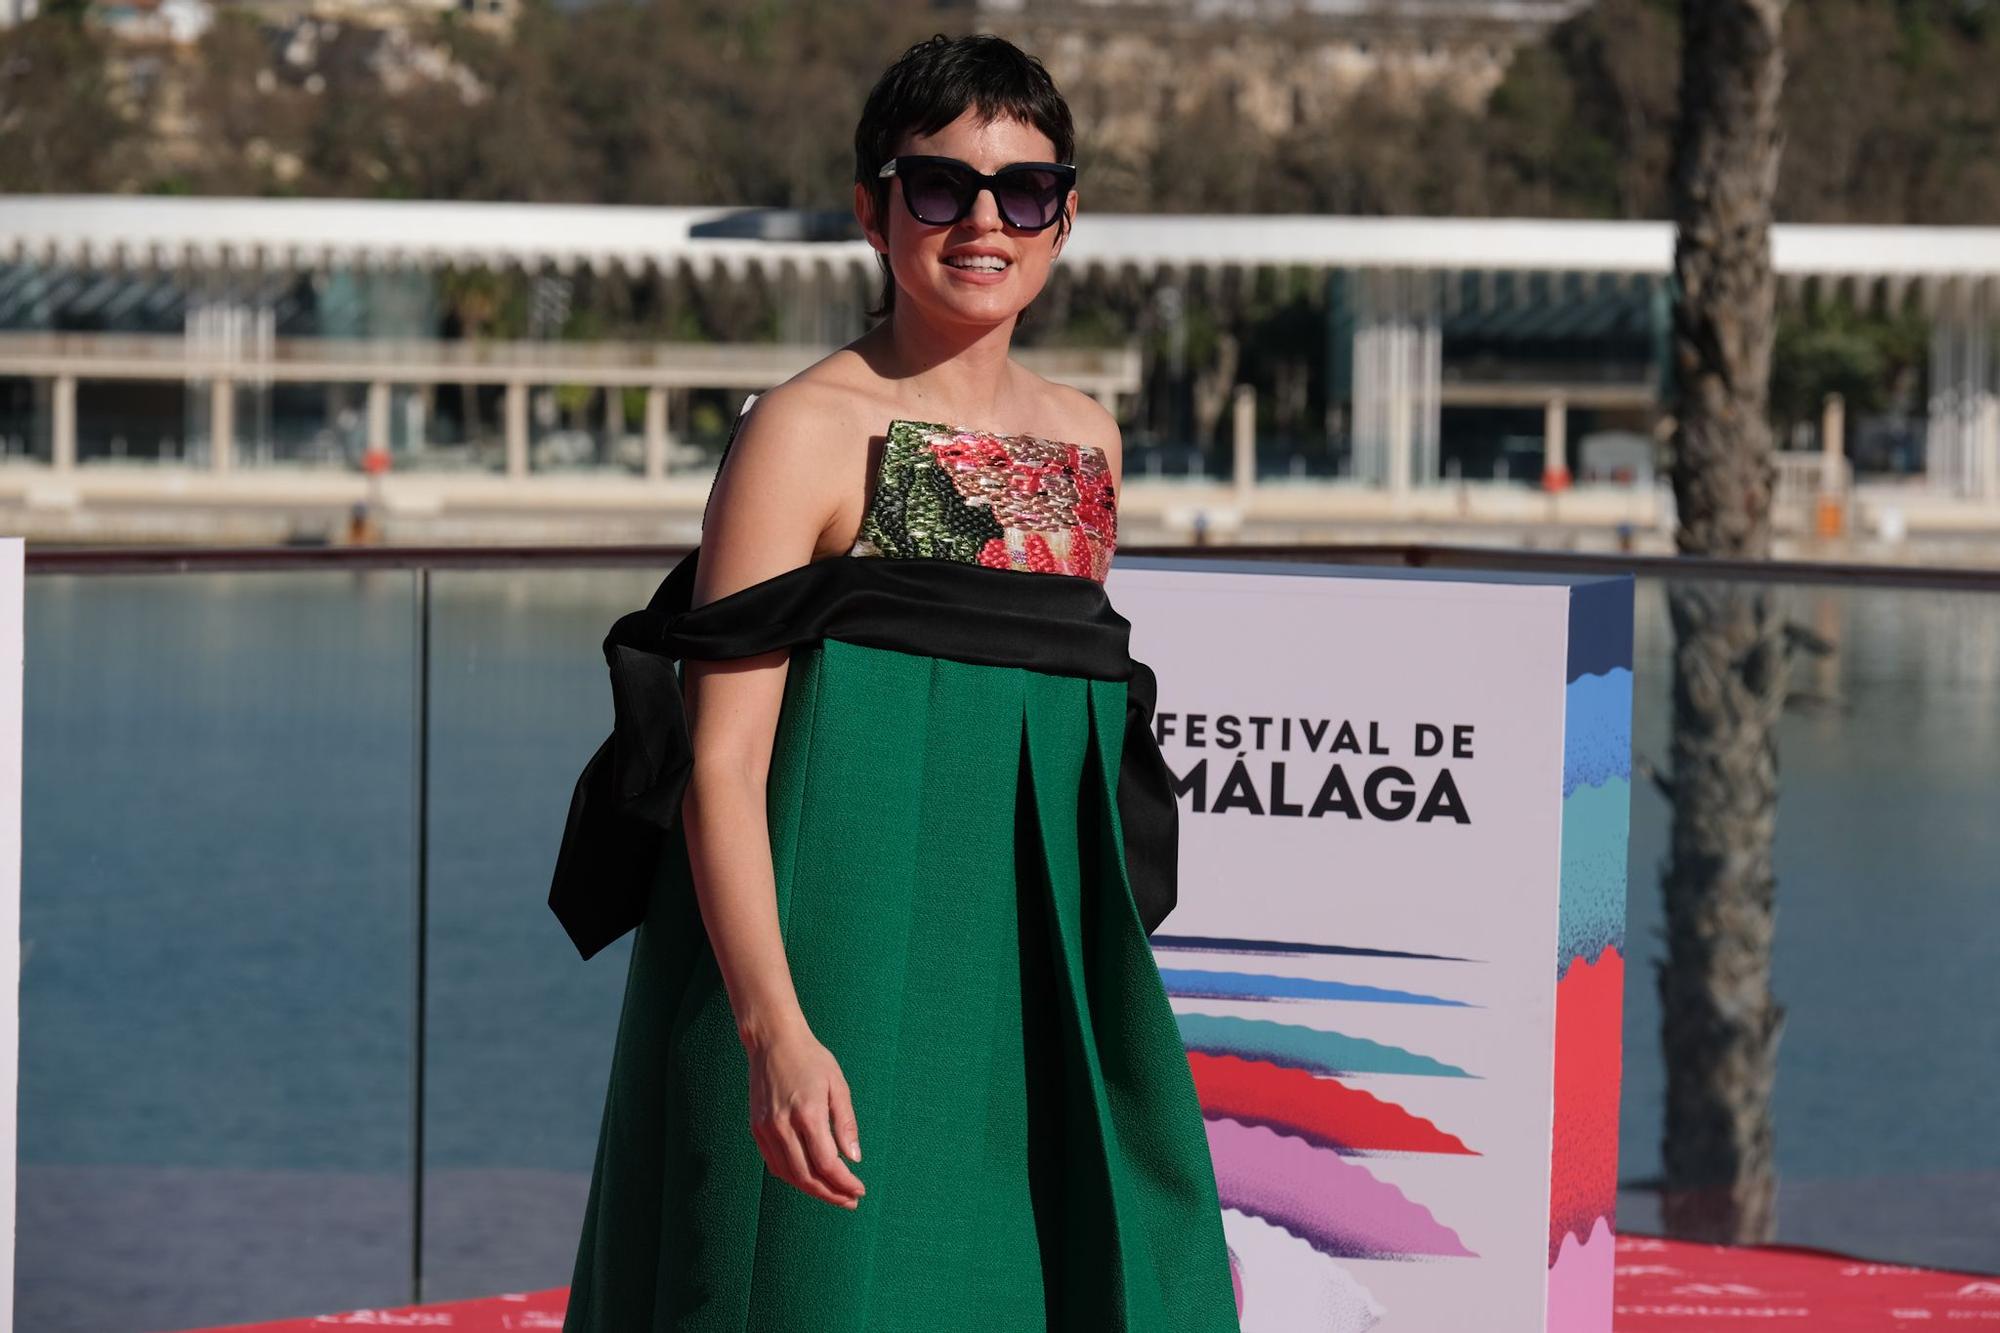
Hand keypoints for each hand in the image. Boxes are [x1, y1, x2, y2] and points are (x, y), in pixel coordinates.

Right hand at [745, 1026, 865, 1209]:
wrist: (773, 1042)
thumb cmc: (811, 1059)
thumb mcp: (838, 1085)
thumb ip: (846, 1124)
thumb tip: (854, 1158)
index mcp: (808, 1113)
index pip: (827, 1163)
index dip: (844, 1182)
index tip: (859, 1190)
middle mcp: (783, 1125)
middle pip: (806, 1176)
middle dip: (830, 1193)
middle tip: (850, 1200)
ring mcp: (766, 1128)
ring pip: (789, 1174)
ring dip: (812, 1189)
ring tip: (834, 1193)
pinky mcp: (756, 1129)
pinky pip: (774, 1164)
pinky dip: (793, 1177)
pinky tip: (810, 1179)